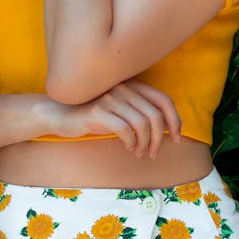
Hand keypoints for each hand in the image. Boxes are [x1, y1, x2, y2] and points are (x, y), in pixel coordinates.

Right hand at [48, 79, 181, 158]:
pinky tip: (128, 148)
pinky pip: (124, 130)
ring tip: (139, 152)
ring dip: (145, 144)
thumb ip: (141, 111)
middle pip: (155, 115)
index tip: (176, 138)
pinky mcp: (97, 111)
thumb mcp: (121, 109)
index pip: (164, 100)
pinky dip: (131, 143)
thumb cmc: (96, 115)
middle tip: (154, 153)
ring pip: (142, 124)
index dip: (175, 120)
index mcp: (132, 85)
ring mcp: (110, 98)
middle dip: (159, 139)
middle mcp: (123, 88)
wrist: (61, 114)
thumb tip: (168, 129)